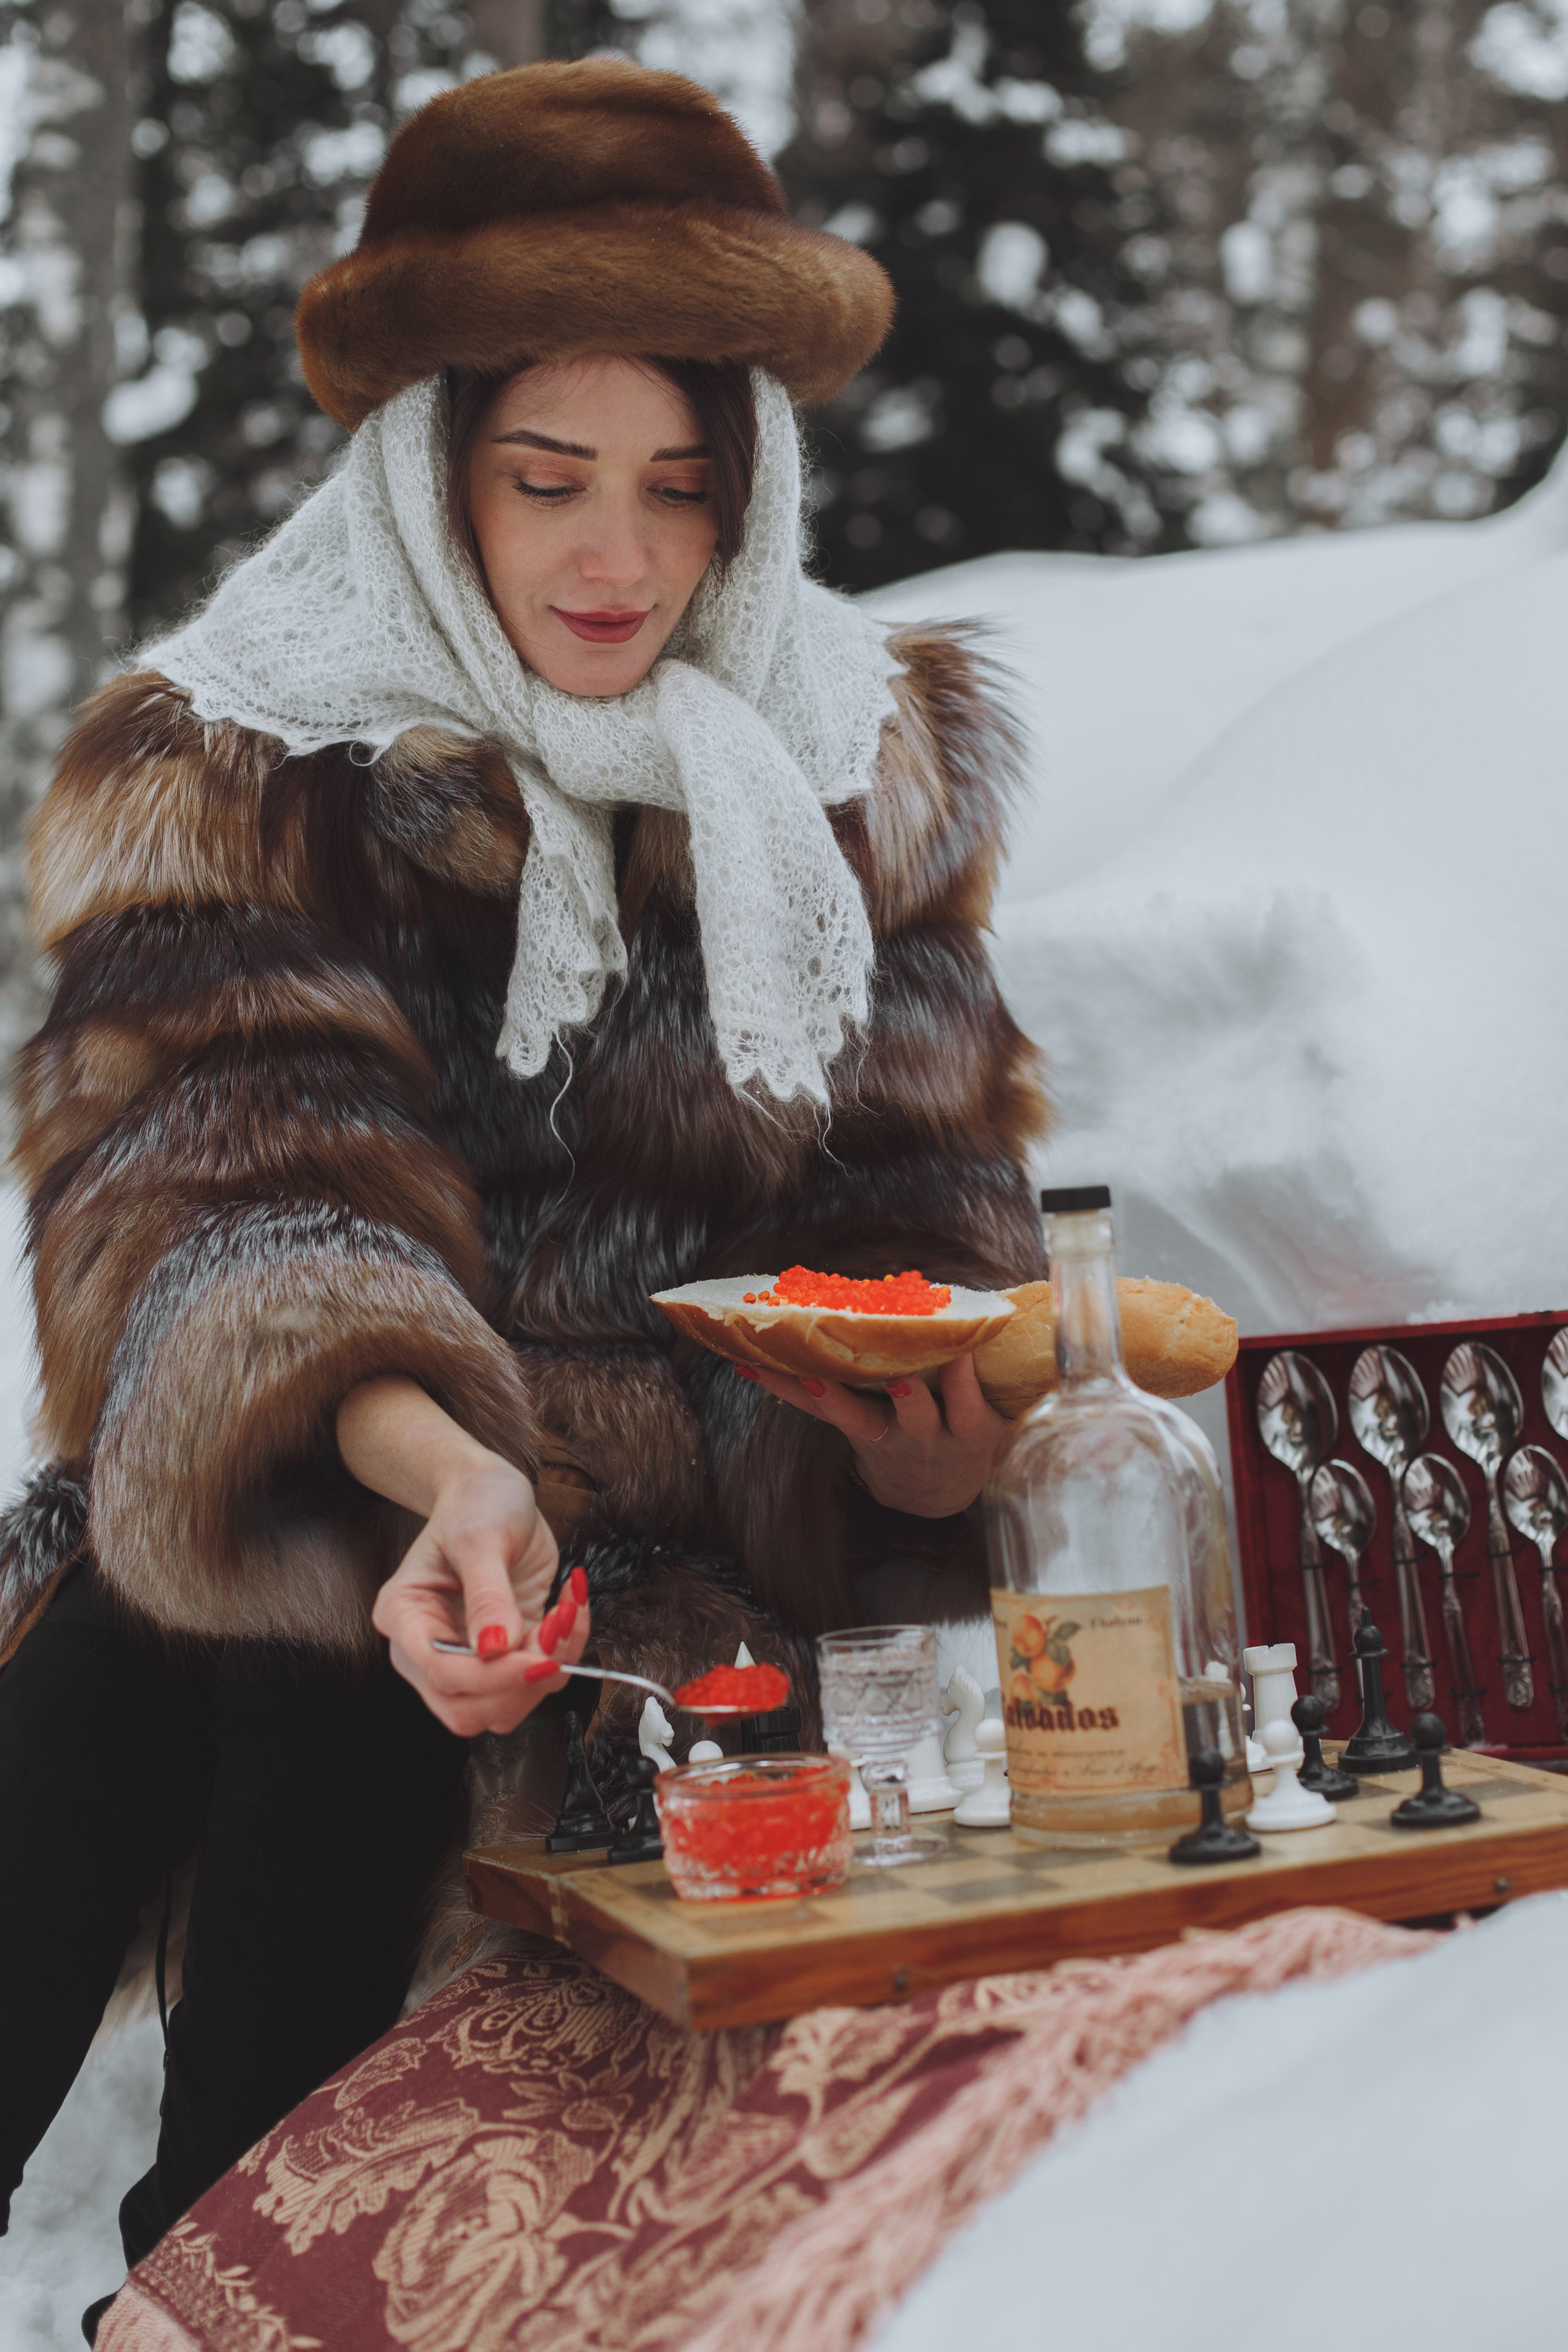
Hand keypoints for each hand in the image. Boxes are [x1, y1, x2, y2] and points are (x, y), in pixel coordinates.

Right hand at [371, 1465, 586, 1736]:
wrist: (493, 1494)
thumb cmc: (475, 1505)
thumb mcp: (480, 1538)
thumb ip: (487, 1594)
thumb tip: (496, 1648)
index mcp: (404, 1617)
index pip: (440, 1672)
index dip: (492, 1675)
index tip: (540, 1655)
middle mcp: (427, 1649)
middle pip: (466, 1709)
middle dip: (521, 1683)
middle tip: (555, 1631)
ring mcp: (466, 1657)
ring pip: (504, 1708)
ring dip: (549, 1670)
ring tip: (566, 1611)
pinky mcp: (504, 1655)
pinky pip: (534, 1681)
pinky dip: (564, 1654)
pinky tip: (570, 1611)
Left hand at [743, 1351, 1009, 1517]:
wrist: (936, 1492)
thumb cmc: (968, 1433)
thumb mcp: (993, 1414)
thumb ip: (989, 1372)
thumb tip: (998, 1307)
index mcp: (967, 1431)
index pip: (968, 1407)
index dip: (965, 1383)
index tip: (962, 1352)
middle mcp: (925, 1439)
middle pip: (915, 1418)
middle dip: (906, 1397)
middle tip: (895, 1379)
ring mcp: (885, 1439)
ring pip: (853, 1417)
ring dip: (829, 1393)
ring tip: (807, 1370)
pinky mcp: (852, 1433)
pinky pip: (816, 1412)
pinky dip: (784, 1387)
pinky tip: (751, 1366)